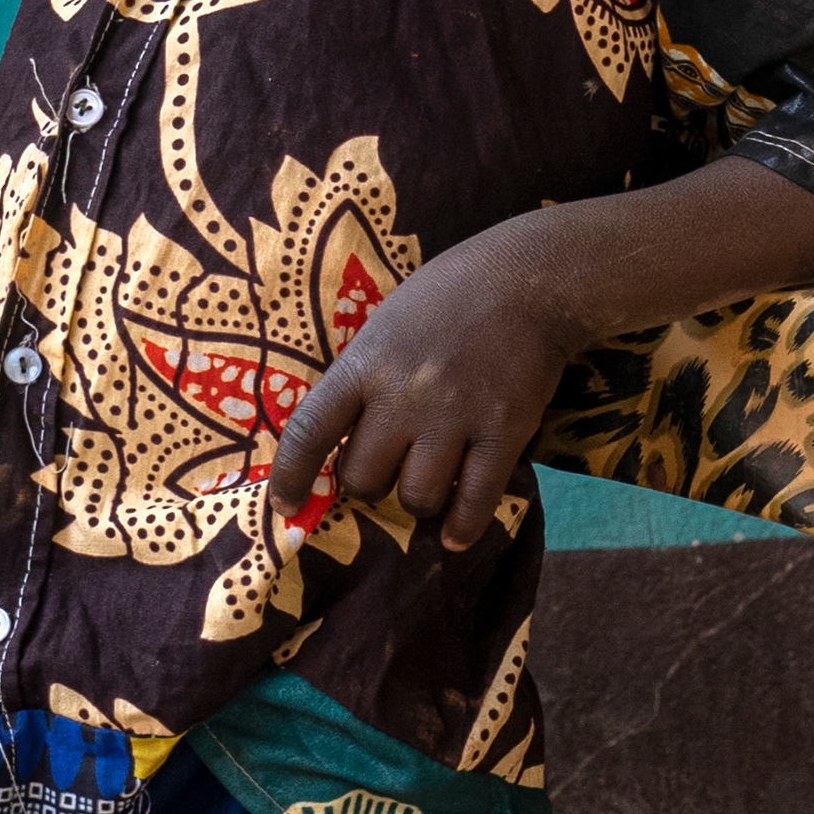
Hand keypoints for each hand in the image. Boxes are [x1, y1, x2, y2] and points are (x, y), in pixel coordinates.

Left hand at [268, 213, 588, 556]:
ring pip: (417, 497)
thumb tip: (339, 441)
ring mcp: (455, 417)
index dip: (290, 477)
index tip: (285, 506)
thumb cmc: (448, 296)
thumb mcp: (384, 326)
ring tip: (427, 488)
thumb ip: (362, 378)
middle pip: (364, 479)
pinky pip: (474, 500)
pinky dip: (462, 526)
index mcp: (364, 365)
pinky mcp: (503, 432)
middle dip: (369, 486)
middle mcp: (402, 397)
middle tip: (387, 473)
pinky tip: (454, 534)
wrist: (528, 279)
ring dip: (417, 502)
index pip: (309, 432)